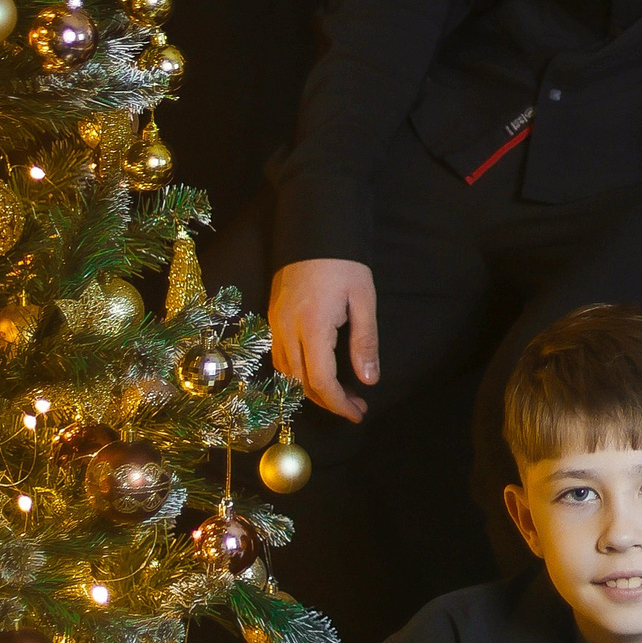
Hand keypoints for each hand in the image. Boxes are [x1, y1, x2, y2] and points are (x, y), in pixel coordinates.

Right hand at [268, 257, 376, 423]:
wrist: (314, 229)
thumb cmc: (344, 263)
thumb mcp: (363, 300)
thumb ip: (365, 342)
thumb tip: (369, 380)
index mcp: (312, 327)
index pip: (321, 381)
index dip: (339, 404)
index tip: (358, 413)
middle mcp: (286, 329)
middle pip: (301, 383)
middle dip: (328, 401)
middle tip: (356, 406)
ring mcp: (275, 323)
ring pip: (286, 373)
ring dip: (311, 389)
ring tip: (341, 393)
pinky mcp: (272, 317)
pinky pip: (280, 357)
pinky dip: (298, 373)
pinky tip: (318, 372)